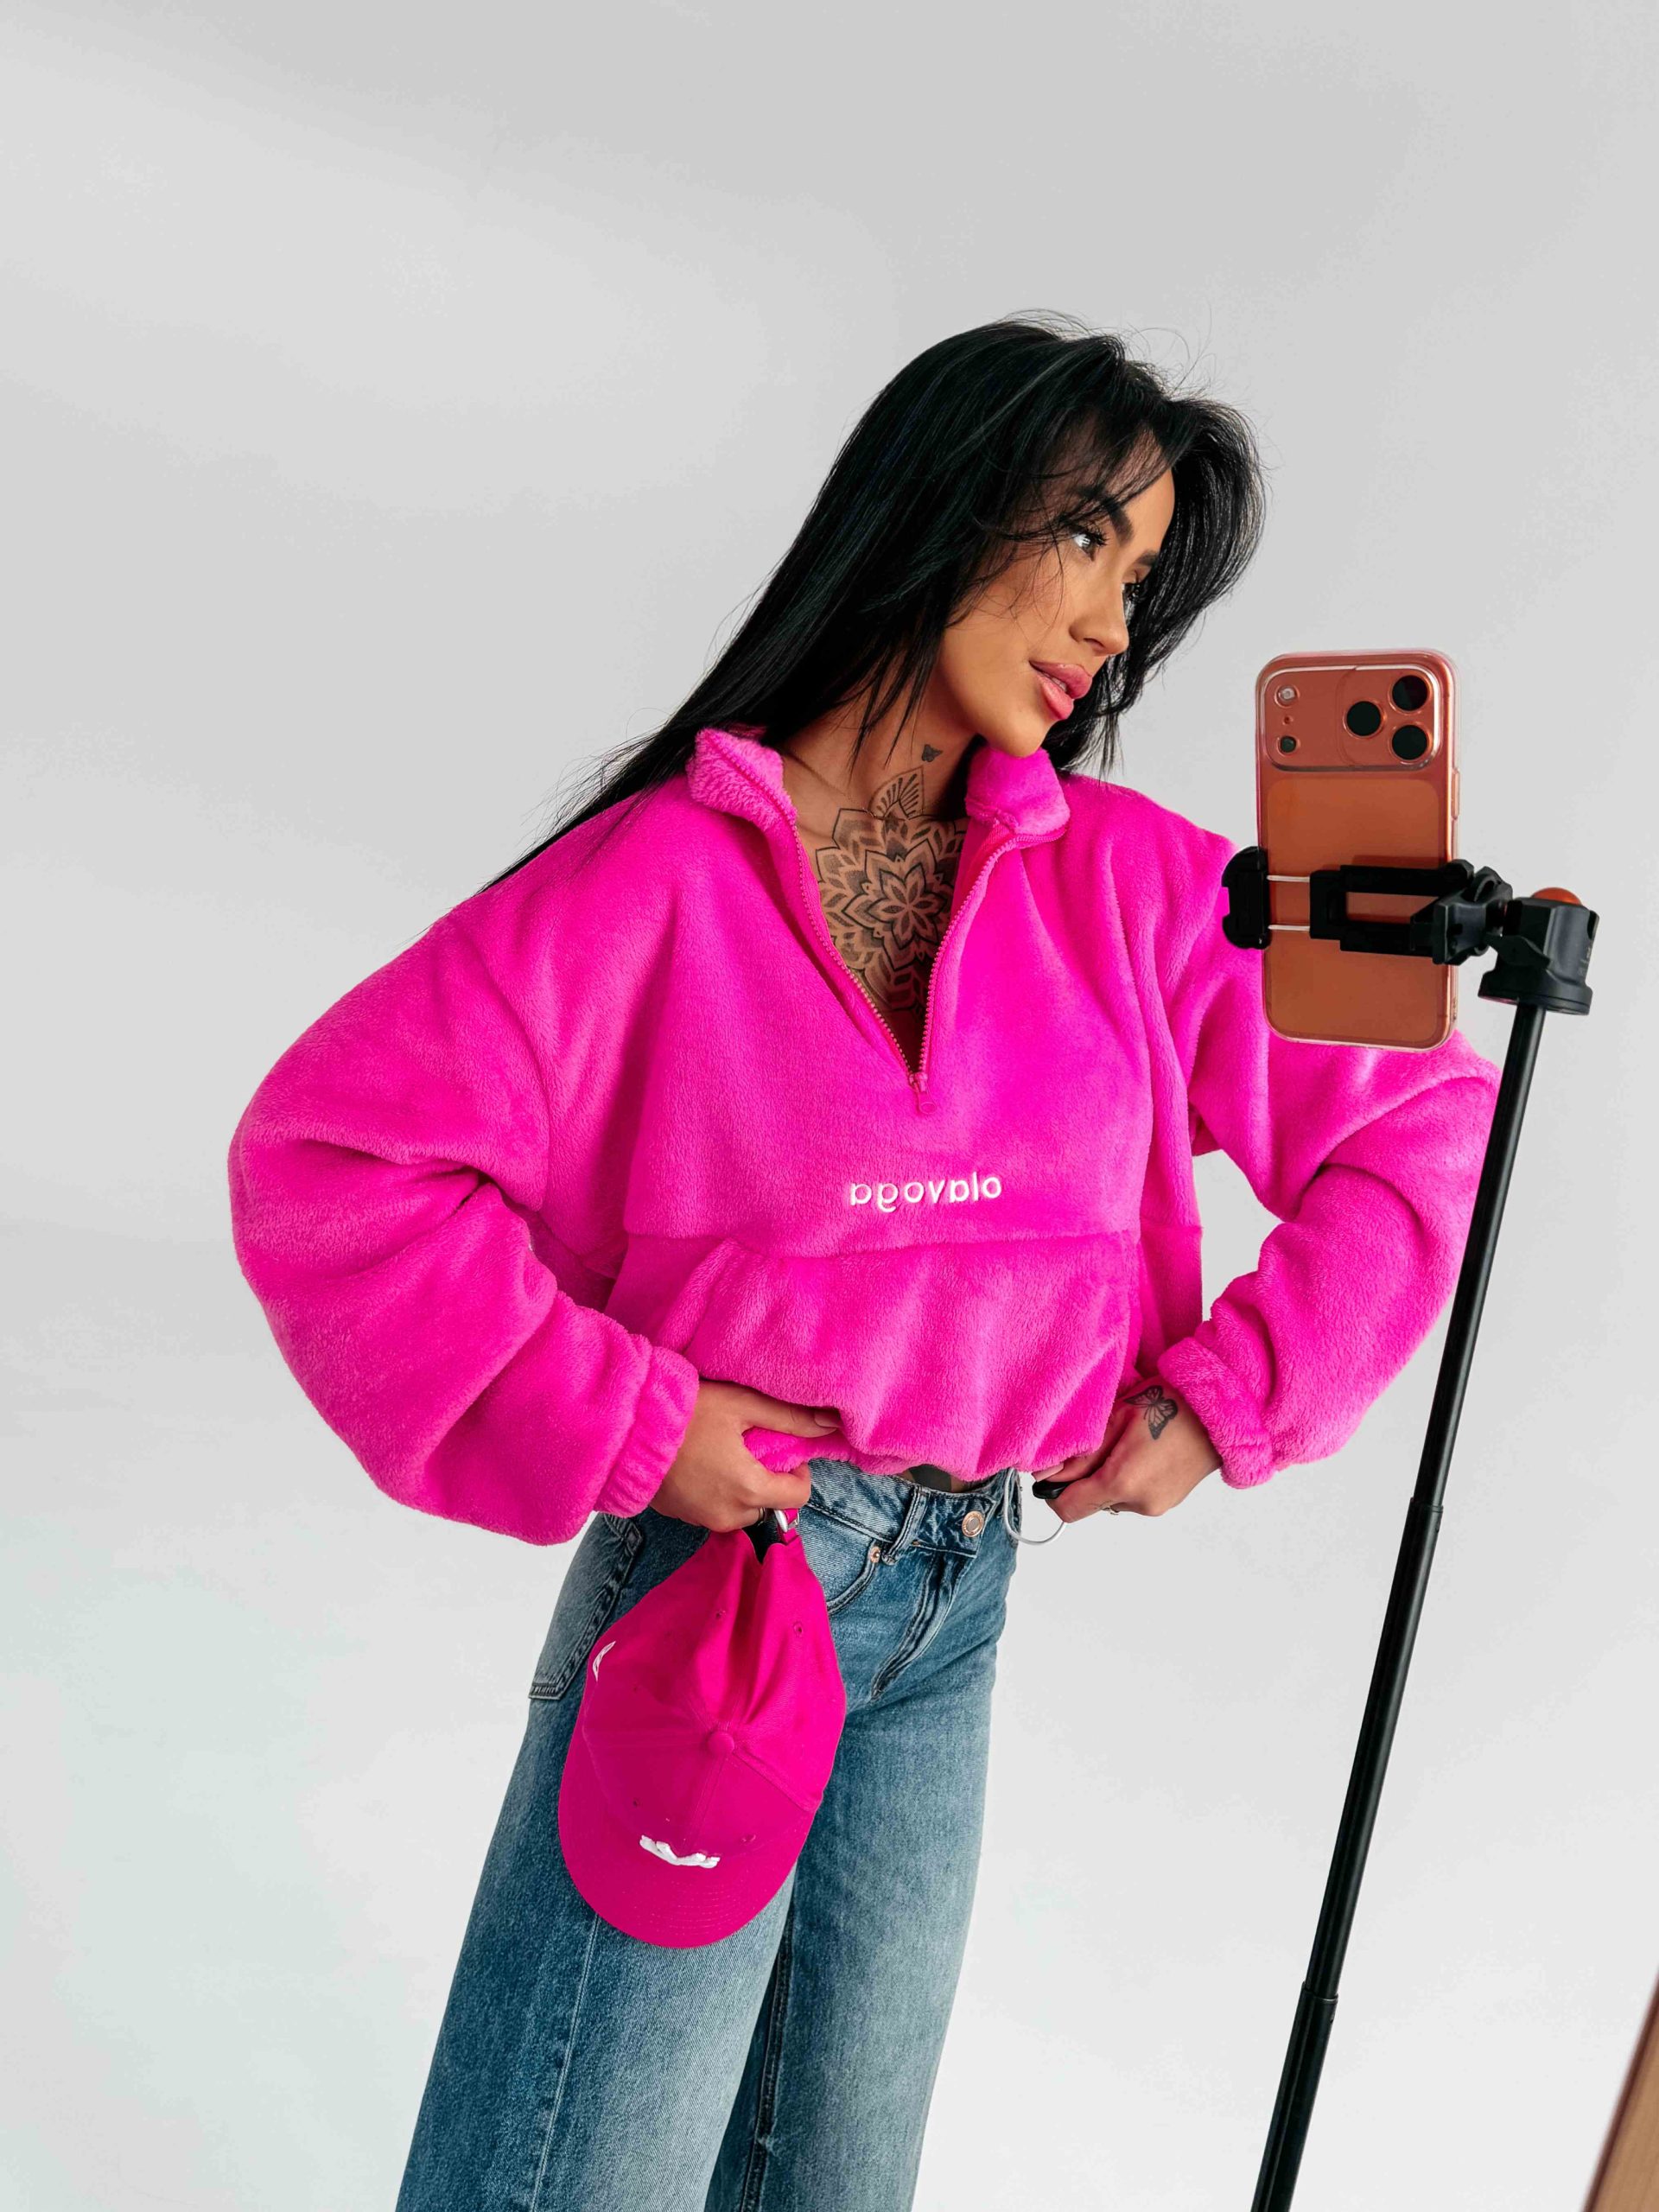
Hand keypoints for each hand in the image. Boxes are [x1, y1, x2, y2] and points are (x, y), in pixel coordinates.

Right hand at [648, 1380, 831, 1531]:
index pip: (798, 1498)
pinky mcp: (678, 1517)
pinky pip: (711, 1510)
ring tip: (721, 1453)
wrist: (625, 1428)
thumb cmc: (686, 1412)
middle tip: (749, 1447)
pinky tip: (699, 1463)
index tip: (783, 1450)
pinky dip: (714, 1493)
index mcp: (749, 1490)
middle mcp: (728, 1515)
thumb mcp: (742, 1405)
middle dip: (766, 1480)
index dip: (798, 1472)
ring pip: (738, 1510)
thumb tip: (830, 1425)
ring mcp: (700, 1520)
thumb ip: (789, 1418)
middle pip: (767, 1505)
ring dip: (740, 1488)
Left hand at [1033, 1381, 1221, 1524]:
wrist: (1219, 1413)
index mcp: (1123, 1481)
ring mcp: (1156, 1506)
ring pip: (1110, 1500)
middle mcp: (1139, 1503)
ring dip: (1107, 1478)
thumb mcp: (1118, 1418)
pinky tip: (1141, 1452)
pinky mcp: (1167, 1503)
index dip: (1052, 1492)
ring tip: (1126, 1443)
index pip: (1068, 1509)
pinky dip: (1127, 1480)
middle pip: (1089, 1504)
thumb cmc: (1170, 1404)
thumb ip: (1081, 1453)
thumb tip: (1045, 1475)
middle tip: (1099, 1443)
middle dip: (1084, 1479)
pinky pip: (1132, 1497)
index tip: (1054, 1470)